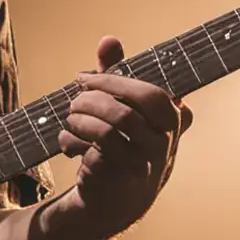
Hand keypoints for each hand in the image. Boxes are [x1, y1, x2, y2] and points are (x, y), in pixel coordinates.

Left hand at [58, 35, 192, 235]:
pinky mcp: (120, 179)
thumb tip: (109, 40)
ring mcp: (144, 164)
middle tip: (74, 98)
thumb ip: (116, 73)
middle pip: (125, 113)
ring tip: (69, 118)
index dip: (113, 82)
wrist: (117, 199)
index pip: (151, 95)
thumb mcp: (121, 106)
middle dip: (92, 100)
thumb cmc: (121, 143)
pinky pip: (93, 151)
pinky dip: (72, 142)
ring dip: (80, 120)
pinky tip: (67, 143)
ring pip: (108, 131)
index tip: (85, 78)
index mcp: (172, 121)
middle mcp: (164, 144)